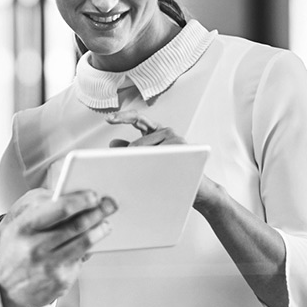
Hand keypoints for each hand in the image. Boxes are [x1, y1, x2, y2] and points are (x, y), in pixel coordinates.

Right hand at [0, 188, 116, 306]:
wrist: (3, 290)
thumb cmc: (14, 255)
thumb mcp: (17, 228)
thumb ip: (41, 212)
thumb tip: (72, 199)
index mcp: (24, 228)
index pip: (60, 209)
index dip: (82, 200)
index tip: (93, 196)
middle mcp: (36, 248)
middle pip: (78, 225)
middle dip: (98, 212)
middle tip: (108, 206)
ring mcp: (49, 267)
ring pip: (85, 243)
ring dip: (100, 230)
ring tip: (104, 224)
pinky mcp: (60, 282)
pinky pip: (81, 261)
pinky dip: (86, 251)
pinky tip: (86, 246)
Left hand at [106, 112, 221, 210]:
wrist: (197, 189)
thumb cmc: (173, 175)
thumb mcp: (148, 160)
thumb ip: (132, 150)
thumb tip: (113, 143)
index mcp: (157, 132)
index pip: (137, 119)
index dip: (122, 117)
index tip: (109, 119)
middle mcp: (166, 132)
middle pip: (137, 142)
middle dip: (130, 158)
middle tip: (131, 170)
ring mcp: (175, 138)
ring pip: (145, 150)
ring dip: (141, 165)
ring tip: (150, 175)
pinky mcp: (181, 147)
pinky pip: (157, 156)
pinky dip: (152, 166)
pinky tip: (158, 171)